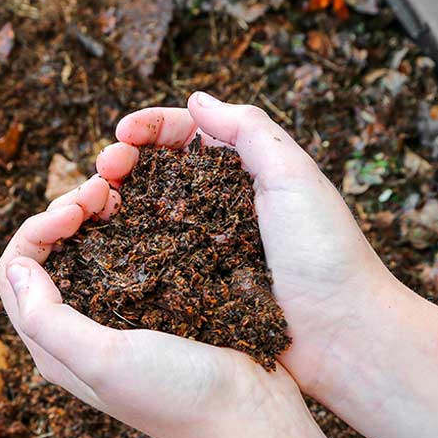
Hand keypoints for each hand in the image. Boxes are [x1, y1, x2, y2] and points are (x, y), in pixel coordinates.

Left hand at [0, 176, 358, 437]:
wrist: (252, 419)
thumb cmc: (177, 396)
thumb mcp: (103, 361)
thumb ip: (48, 319)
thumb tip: (17, 266)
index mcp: (54, 347)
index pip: (15, 273)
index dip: (36, 229)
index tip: (76, 210)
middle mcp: (79, 330)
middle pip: (48, 254)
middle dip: (65, 212)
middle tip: (103, 189)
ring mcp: (120, 316)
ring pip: (88, 248)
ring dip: (96, 214)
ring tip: (122, 190)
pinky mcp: (159, 305)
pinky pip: (130, 253)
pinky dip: (130, 224)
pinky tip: (151, 208)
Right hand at [97, 93, 437, 437]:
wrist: (343, 338)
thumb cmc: (326, 254)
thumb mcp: (294, 176)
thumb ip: (249, 130)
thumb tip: (196, 100)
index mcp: (247, 173)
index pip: (187, 134)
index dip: (150, 128)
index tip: (121, 133)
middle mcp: (221, 206)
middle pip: (158, 171)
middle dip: (123, 161)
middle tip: (102, 170)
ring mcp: (205, 248)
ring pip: (147, 213)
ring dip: (116, 200)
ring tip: (94, 202)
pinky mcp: (195, 288)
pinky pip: (152, 259)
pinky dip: (124, 245)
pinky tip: (103, 243)